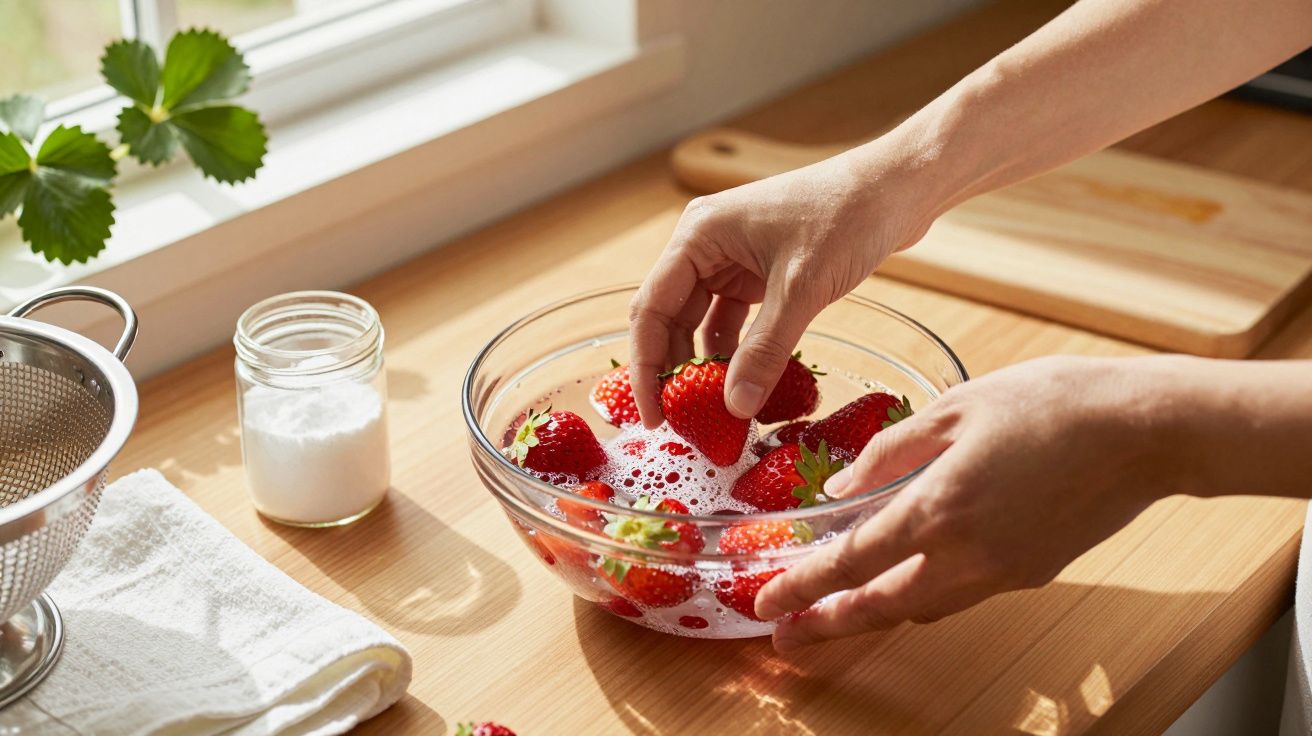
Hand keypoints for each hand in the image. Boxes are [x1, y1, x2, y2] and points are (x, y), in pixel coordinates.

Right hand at [627, 144, 937, 426]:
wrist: (897, 187)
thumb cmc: (846, 216)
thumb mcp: (801, 288)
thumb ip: (765, 350)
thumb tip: (736, 408)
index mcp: (699, 235)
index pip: (652, 309)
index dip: (647, 367)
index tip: (652, 416)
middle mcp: (706, 245)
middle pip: (671, 319)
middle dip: (674, 371)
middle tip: (680, 424)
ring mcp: (733, 258)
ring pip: (702, 324)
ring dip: (706, 366)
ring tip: (712, 413)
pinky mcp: (760, 272)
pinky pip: (734, 321)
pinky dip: (737, 353)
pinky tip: (744, 385)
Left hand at [754, 355, 1188, 651]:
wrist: (1146, 429)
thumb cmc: (1051, 404)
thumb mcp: (955, 409)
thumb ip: (891, 452)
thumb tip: (842, 484)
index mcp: (940, 510)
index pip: (851, 562)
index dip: (802, 586)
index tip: (765, 603)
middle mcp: (968, 556)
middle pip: (882, 607)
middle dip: (827, 625)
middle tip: (785, 637)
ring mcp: (1004, 572)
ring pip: (922, 608)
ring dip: (874, 615)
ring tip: (834, 614)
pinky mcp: (1032, 572)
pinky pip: (961, 594)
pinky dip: (922, 595)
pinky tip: (906, 580)